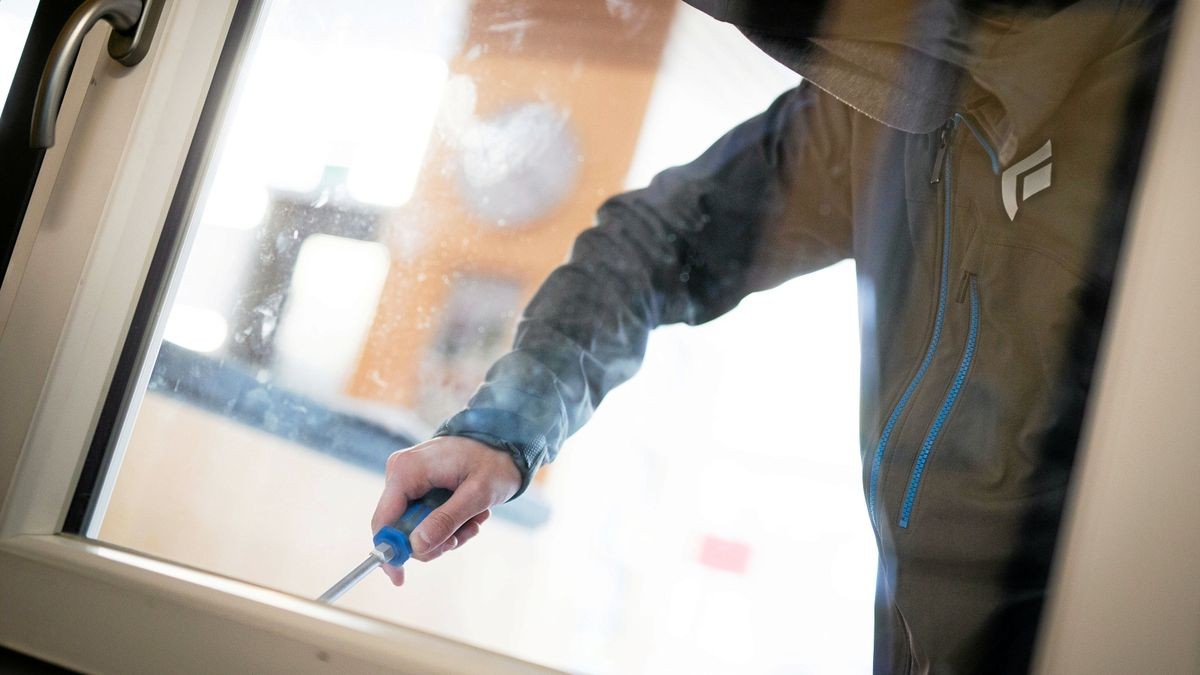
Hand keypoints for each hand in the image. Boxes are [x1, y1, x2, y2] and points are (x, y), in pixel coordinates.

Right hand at [371, 436, 522, 584]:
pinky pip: (425, 518)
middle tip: (464, 534)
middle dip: (435, 540)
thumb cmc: (494, 461)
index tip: (399, 578)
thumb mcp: (476, 495)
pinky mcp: (418, 486)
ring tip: (475, 519)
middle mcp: (401, 474)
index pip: (383, 521)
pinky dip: (449, 523)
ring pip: (417, 528)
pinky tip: (471, 514)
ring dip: (448, 532)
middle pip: (401, 530)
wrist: (505, 441)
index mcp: (407, 471)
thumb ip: (446, 520)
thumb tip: (417, 547)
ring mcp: (409, 480)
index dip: (389, 553)